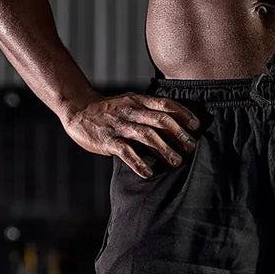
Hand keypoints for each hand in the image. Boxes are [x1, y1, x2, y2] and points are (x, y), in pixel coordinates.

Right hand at [62, 93, 198, 177]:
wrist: (77, 110)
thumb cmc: (109, 111)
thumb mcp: (130, 103)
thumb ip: (148, 112)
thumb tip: (175, 127)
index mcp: (138, 100)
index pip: (164, 104)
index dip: (183, 114)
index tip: (197, 126)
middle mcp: (130, 111)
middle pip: (159, 120)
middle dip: (178, 134)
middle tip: (192, 147)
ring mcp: (118, 125)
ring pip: (145, 135)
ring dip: (163, 149)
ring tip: (177, 162)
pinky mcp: (107, 140)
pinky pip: (124, 151)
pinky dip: (137, 162)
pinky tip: (148, 173)